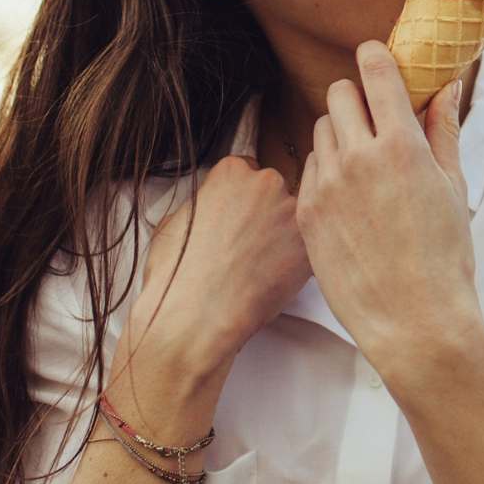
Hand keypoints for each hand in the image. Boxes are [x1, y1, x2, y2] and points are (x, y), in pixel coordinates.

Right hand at [137, 155, 312, 374]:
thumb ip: (204, 202)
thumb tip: (210, 205)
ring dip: (282, 234)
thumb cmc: (178, 271)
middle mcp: (267, 182)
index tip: (238, 214)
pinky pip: (306, 243)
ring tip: (259, 263)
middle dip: (265, 211)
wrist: (198, 313)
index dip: (242, 196)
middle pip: (274, 190)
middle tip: (249, 242)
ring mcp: (292, 211)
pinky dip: (295, 257)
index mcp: (233, 171)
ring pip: (293, 217)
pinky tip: (274, 275)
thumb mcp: (175, 221)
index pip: (247, 170)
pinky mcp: (309, 242)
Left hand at [297, 41, 477, 374]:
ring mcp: (326, 184)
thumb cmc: (444, 254)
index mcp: (401, 145)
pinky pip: (309, 168)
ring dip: (339, 131)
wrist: (413, 318)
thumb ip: (443, 129)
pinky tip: (348, 193)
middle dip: (357, 96)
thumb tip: (447, 86)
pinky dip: (326, 167)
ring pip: (319, 129)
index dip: (375, 56)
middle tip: (375, 117)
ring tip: (363, 160)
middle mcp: (358, 156)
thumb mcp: (453, 185)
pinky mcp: (307, 211)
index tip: (377, 56)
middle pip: (339, 94)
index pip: (375, 73)